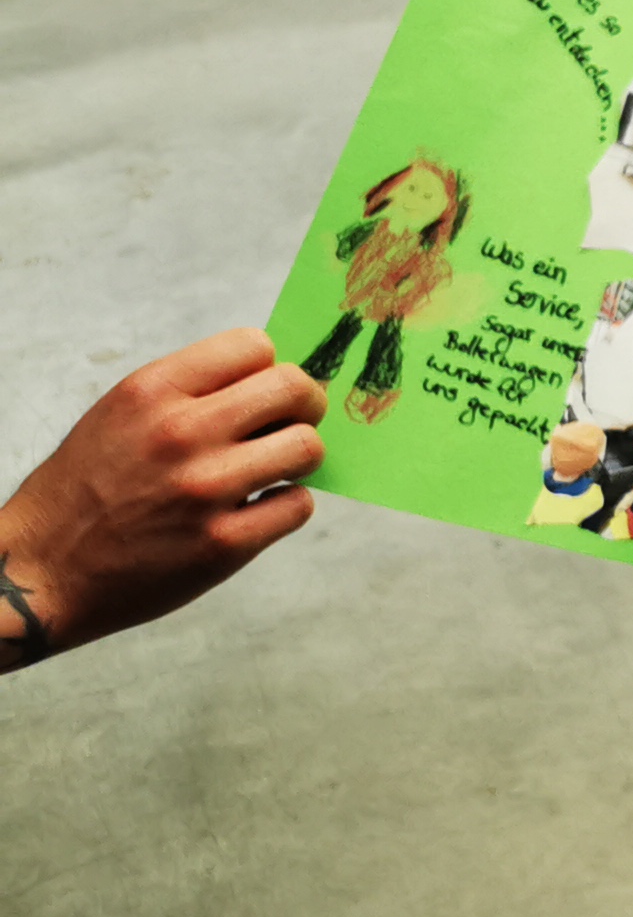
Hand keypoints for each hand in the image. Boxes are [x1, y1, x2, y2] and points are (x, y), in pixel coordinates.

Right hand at [0, 331, 326, 667]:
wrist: (41, 570)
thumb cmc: (85, 489)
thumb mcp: (120, 415)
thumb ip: (189, 391)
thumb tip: (268, 377)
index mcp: (152, 391)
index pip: (254, 346)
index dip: (268, 368)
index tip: (263, 392)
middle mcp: (180, 433)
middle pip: (293, 387)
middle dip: (305, 404)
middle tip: (291, 423)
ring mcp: (204, 489)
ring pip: (307, 446)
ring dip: (299, 458)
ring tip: (273, 470)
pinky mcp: (222, 543)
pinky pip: (297, 506)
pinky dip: (286, 506)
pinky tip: (257, 510)